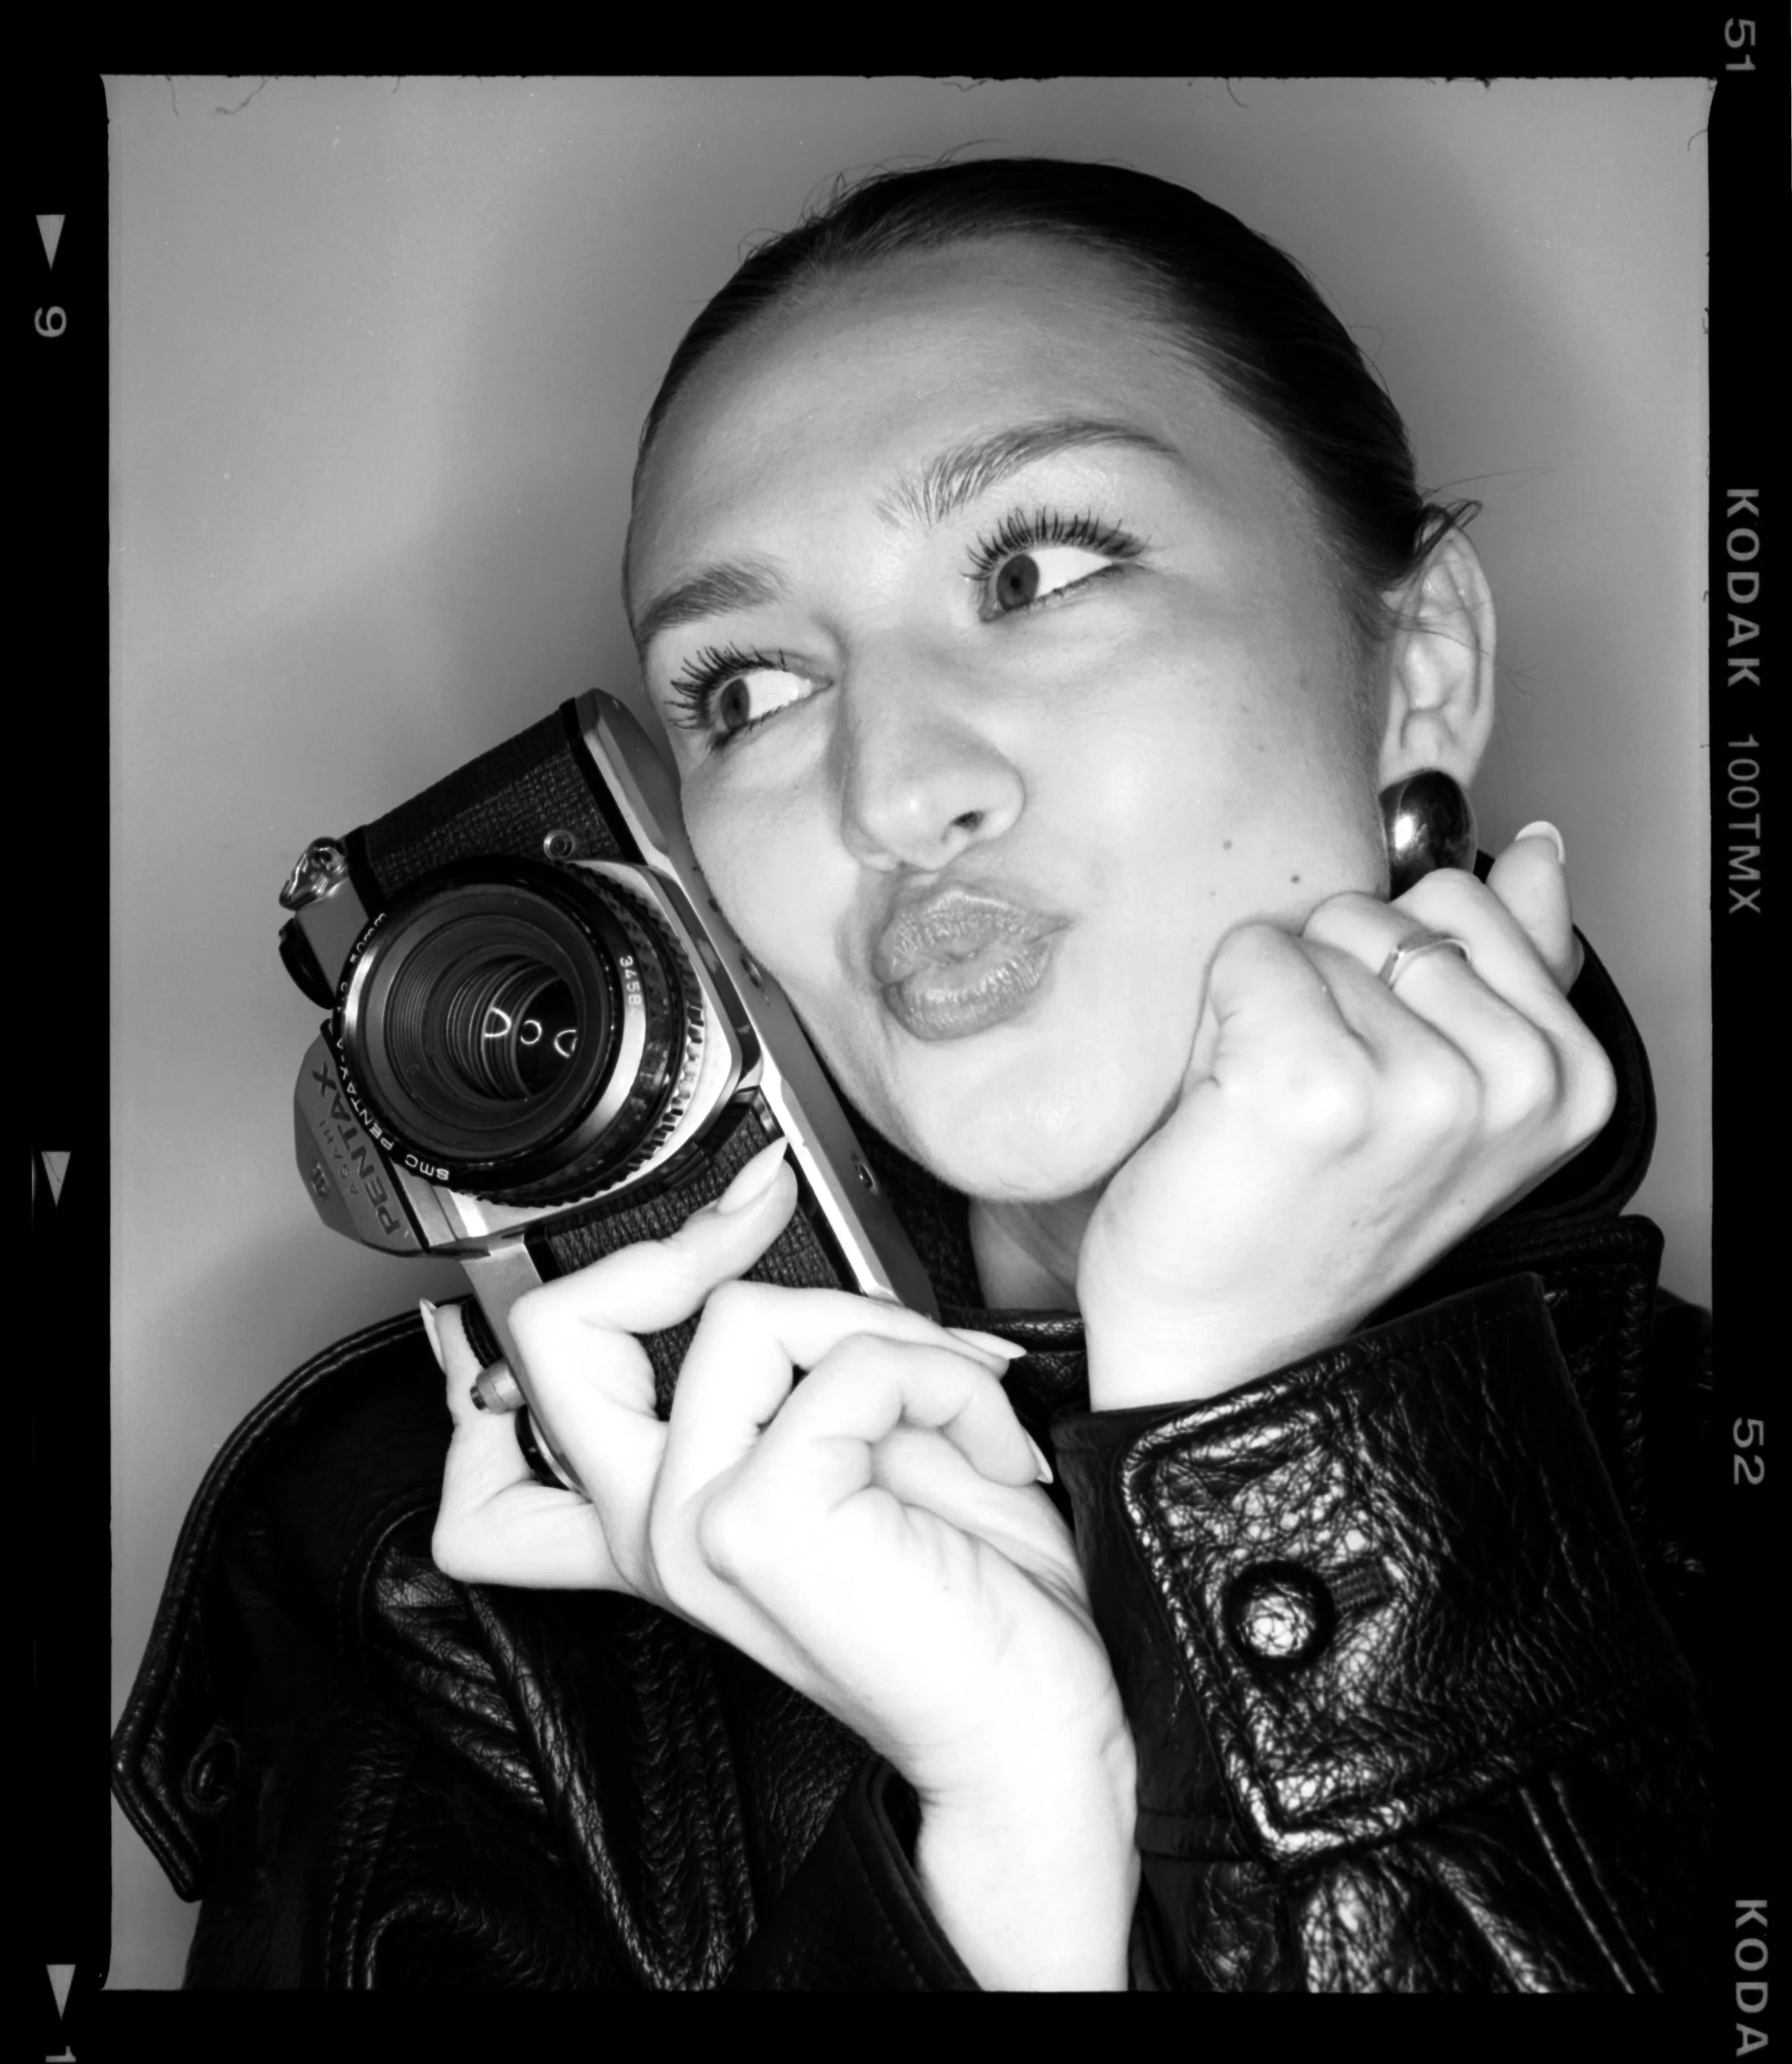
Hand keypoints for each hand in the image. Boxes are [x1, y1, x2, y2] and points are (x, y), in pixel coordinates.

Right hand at [426, 1144, 1128, 1815]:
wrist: (1039, 1722)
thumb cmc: (976, 1595)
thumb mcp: (863, 1452)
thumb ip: (789, 1373)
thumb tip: (760, 1236)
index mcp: (664, 1514)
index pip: (503, 1417)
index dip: (566, 1291)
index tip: (711, 1223)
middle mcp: (654, 1527)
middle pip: (548, 1332)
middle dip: (673, 1244)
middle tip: (768, 1222)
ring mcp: (691, 1527)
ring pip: (742, 1315)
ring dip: (887, 1330)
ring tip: (955, 1400)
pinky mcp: (754, 1523)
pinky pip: (849, 1365)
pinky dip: (946, 1380)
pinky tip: (988, 1450)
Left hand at [1078, 828, 1615, 1410]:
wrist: (1224, 1339)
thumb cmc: (1313, 1210)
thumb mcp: (1444, 1086)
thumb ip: (1506, 963)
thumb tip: (1544, 851)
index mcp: (1569, 1077)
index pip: (1465, 899)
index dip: (1391, 971)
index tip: (1376, 1073)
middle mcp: (1513, 1082)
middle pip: (1384, 909)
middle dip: (1329, 981)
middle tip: (1316, 1097)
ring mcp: (1422, 1088)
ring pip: (1312, 932)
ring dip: (1266, 1008)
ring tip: (1272, 1109)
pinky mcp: (1314, 1086)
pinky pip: (1249, 955)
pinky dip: (1214, 1018)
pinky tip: (1230, 1110)